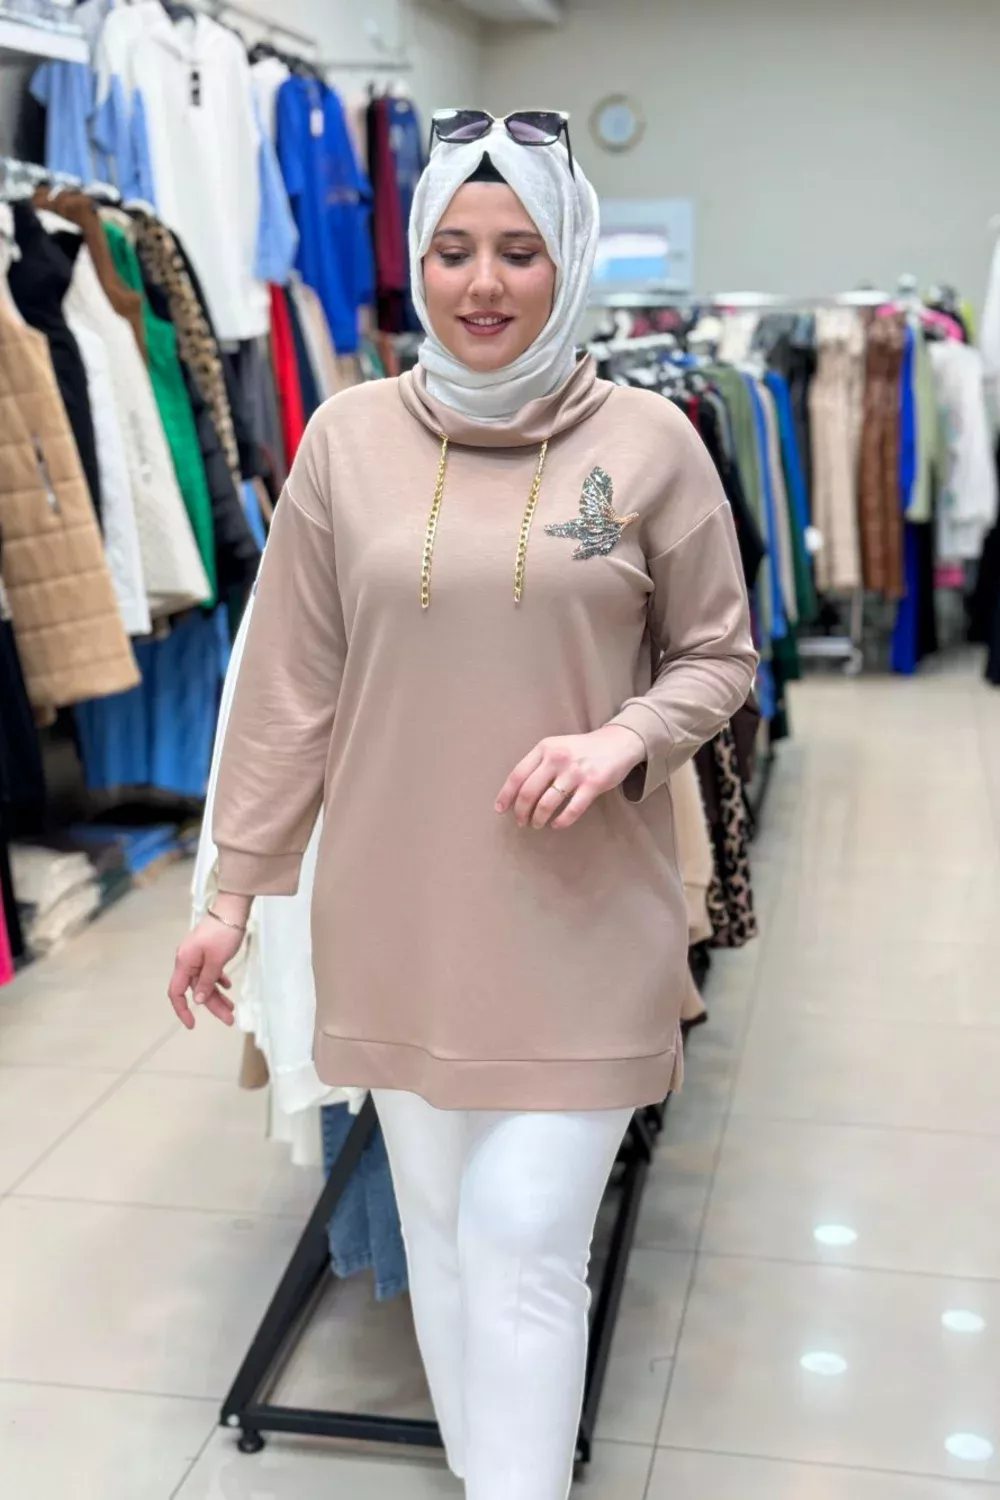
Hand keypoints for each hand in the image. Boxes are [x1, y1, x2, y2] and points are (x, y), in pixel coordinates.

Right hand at [167, 907, 246, 1029]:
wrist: (232, 908)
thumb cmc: (223, 933)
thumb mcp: (217, 960)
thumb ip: (206, 981)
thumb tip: (197, 1000)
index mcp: (184, 962)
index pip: (176, 992)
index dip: (182, 1010)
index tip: (192, 1024)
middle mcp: (188, 960)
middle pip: (196, 989)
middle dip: (212, 1006)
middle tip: (229, 1019)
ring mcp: (197, 956)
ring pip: (205, 982)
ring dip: (217, 995)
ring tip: (232, 1008)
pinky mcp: (207, 951)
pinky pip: (210, 971)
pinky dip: (218, 980)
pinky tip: (228, 986)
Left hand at [495, 726, 645, 830]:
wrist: (618, 742)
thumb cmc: (581, 750)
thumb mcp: (556, 748)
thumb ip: (538, 764)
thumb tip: (516, 793)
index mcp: (544, 748)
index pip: (517, 775)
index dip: (506, 795)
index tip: (500, 810)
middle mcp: (557, 758)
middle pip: (529, 792)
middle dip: (521, 811)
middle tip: (521, 822)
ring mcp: (576, 771)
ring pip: (547, 803)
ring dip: (538, 818)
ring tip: (537, 824)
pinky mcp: (593, 783)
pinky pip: (572, 809)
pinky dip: (561, 821)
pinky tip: (556, 825)